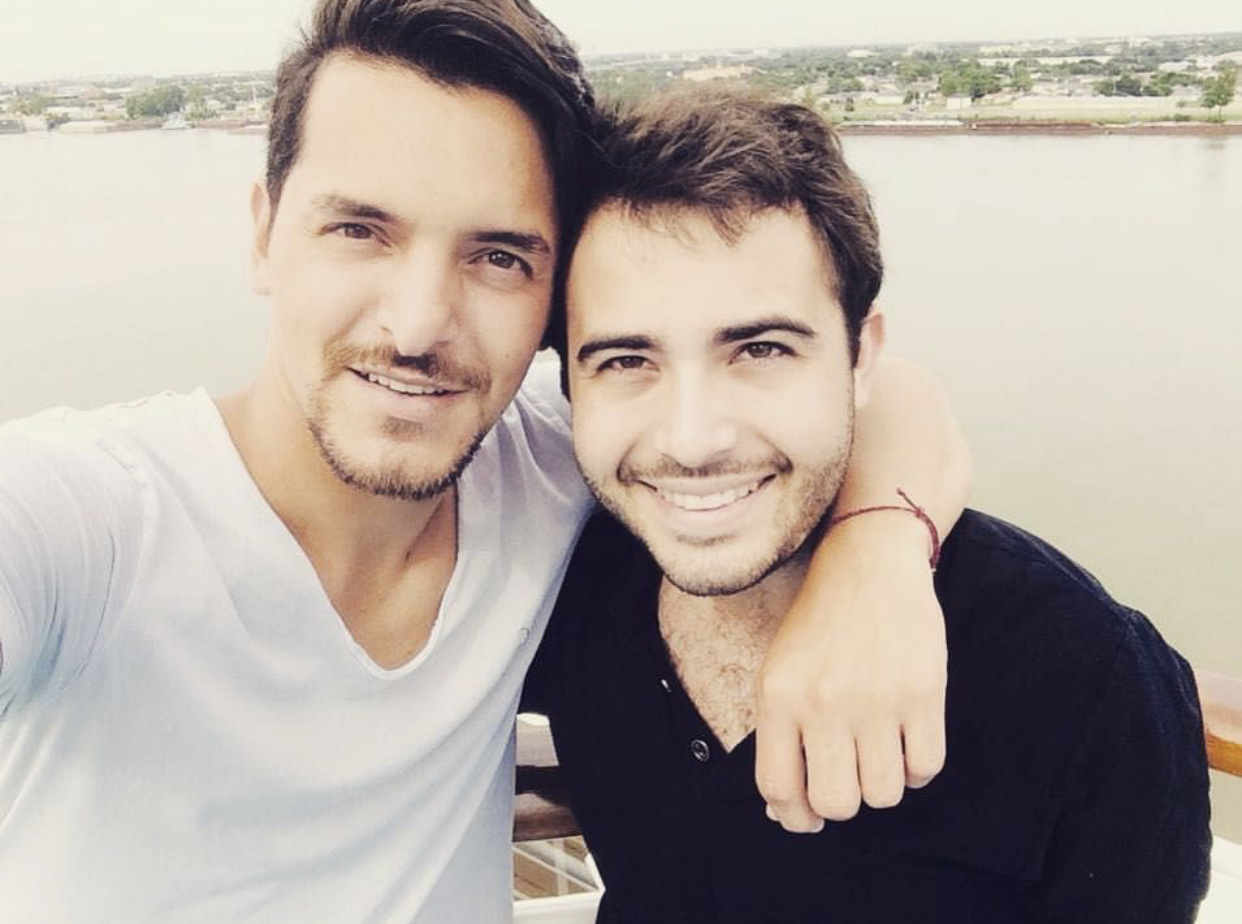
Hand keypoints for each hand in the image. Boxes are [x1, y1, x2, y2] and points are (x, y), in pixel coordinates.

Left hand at [755, 512, 946, 830]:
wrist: (868, 562)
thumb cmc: (819, 623)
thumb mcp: (780, 670)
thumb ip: (778, 735)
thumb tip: (784, 810)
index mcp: (779, 696)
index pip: (778, 788)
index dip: (793, 816)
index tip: (807, 816)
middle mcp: (824, 702)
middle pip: (836, 803)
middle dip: (841, 803)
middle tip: (846, 780)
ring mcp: (876, 698)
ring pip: (884, 793)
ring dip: (882, 784)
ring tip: (877, 754)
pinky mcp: (923, 692)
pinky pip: (925, 767)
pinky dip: (917, 768)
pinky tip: (906, 743)